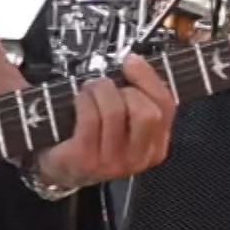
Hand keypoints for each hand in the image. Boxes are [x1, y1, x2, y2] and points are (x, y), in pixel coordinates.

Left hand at [33, 55, 174, 187]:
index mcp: (155, 146)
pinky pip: (91, 118)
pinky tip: (80, 98)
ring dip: (100, 90)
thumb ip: (138, 97)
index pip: (166, 108)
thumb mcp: (126, 122)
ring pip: (116, 112)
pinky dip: (85, 100)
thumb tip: (134, 61)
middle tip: (107, 85)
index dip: (149, 79)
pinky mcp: (86, 159)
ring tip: (90, 88)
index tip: (131, 61)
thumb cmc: (97, 137)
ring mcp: (112, 162)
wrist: (63, 168)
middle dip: (126, 90)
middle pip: (147, 113)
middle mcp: (138, 159)